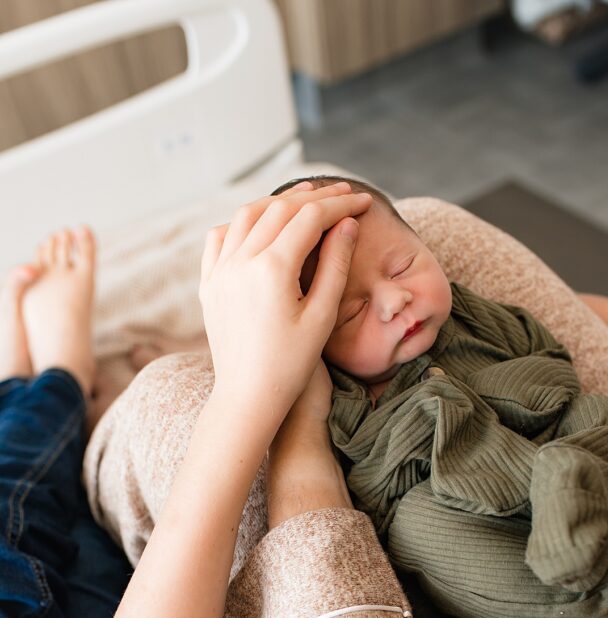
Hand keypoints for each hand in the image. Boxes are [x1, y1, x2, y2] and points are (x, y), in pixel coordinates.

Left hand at [199, 182, 370, 436]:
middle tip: (341, 193)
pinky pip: (220, 237)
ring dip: (278, 202)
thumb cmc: (290, 365)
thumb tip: (347, 224)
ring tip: (305, 200)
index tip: (363, 201)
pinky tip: (260, 225)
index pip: (310, 217)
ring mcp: (219, 271)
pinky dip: (243, 223)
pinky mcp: (208, 283)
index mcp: (272, 269)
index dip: (340, 204)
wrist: (247, 398)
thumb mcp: (322, 316)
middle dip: (314, 197)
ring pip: (247, 215)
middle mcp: (240, 262)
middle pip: (280, 208)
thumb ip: (336, 265)